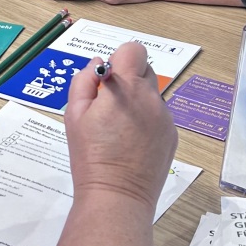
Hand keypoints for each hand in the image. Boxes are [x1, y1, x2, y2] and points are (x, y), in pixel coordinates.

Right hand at [64, 41, 176, 210]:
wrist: (116, 195)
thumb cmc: (90, 156)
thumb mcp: (74, 114)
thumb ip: (84, 80)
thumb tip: (97, 65)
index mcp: (126, 88)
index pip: (133, 50)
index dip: (119, 58)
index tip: (108, 78)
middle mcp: (151, 98)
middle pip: (145, 70)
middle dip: (128, 79)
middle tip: (109, 105)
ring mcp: (165, 118)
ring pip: (151, 95)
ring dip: (137, 102)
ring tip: (119, 130)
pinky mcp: (172, 136)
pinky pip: (159, 117)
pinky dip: (146, 122)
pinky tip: (131, 143)